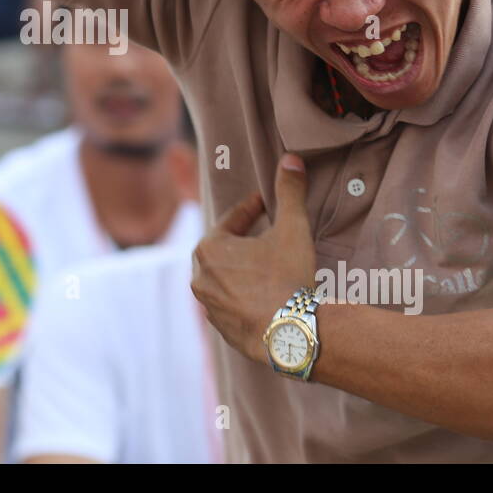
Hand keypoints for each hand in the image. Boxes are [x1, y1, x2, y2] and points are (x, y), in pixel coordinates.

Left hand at [191, 153, 317, 363]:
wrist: (291, 333)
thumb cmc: (287, 277)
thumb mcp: (292, 228)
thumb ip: (289, 192)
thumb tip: (291, 159)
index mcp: (209, 249)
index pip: (233, 220)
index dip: (252, 208)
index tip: (266, 202)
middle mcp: (200, 278)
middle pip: (224, 249)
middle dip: (243, 238)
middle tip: (263, 231)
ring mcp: (209, 306)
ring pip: (225, 278)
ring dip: (242, 269)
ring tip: (265, 264)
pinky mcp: (221, 330)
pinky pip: (231, 303)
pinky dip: (244, 295)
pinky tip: (263, 294)